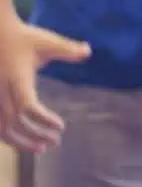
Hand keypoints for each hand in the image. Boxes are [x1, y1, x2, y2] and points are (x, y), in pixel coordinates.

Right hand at [0, 19, 91, 151]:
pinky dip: (8, 136)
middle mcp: (2, 93)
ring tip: (42, 148)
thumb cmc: (22, 38)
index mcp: (17, 80)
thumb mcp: (46, 41)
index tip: (61, 126)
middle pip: (15, 123)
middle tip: (56, 142)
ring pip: (2, 129)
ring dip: (21, 142)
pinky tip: (23, 140)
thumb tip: (89, 50)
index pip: (28, 106)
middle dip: (35, 136)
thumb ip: (67, 49)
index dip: (43, 120)